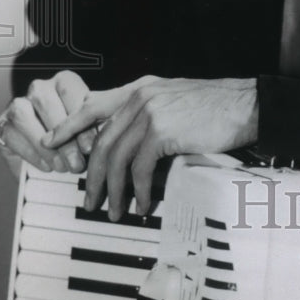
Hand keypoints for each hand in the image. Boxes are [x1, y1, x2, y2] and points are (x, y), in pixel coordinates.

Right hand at [0, 70, 96, 178]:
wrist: (50, 150)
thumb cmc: (76, 134)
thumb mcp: (88, 127)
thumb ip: (91, 127)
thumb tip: (98, 142)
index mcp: (63, 81)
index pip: (70, 91)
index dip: (79, 120)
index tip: (89, 146)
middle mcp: (39, 88)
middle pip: (46, 103)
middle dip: (63, 137)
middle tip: (76, 162)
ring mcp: (17, 104)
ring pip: (24, 116)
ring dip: (44, 145)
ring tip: (62, 167)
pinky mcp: (2, 125)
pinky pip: (11, 135)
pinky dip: (30, 153)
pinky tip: (47, 167)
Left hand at [44, 75, 258, 219]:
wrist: (247, 104)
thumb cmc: (218, 106)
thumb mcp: (177, 98)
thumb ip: (150, 111)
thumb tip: (131, 141)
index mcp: (141, 88)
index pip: (94, 104)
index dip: (69, 124)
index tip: (52, 141)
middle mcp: (140, 97)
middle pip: (102, 141)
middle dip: (93, 176)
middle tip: (91, 200)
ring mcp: (150, 112)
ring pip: (117, 158)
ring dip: (114, 190)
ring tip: (116, 211)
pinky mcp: (163, 131)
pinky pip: (140, 168)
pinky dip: (139, 191)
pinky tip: (144, 203)